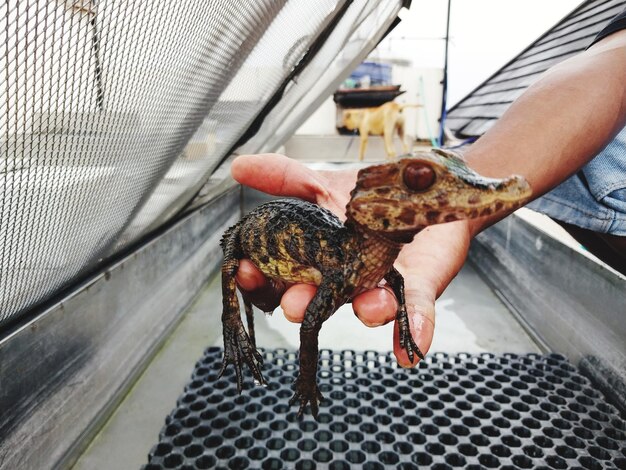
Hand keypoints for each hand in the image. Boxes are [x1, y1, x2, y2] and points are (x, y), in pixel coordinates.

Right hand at [231, 154, 471, 365]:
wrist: (420, 190)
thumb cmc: (367, 198)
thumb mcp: (322, 183)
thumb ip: (283, 178)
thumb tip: (236, 166)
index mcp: (313, 261)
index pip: (277, 279)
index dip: (259, 280)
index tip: (246, 271)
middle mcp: (341, 281)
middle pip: (317, 301)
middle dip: (304, 304)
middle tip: (295, 302)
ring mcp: (380, 286)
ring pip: (368, 308)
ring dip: (367, 311)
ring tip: (370, 306)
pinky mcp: (418, 286)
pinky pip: (416, 311)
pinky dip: (416, 328)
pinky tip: (413, 347)